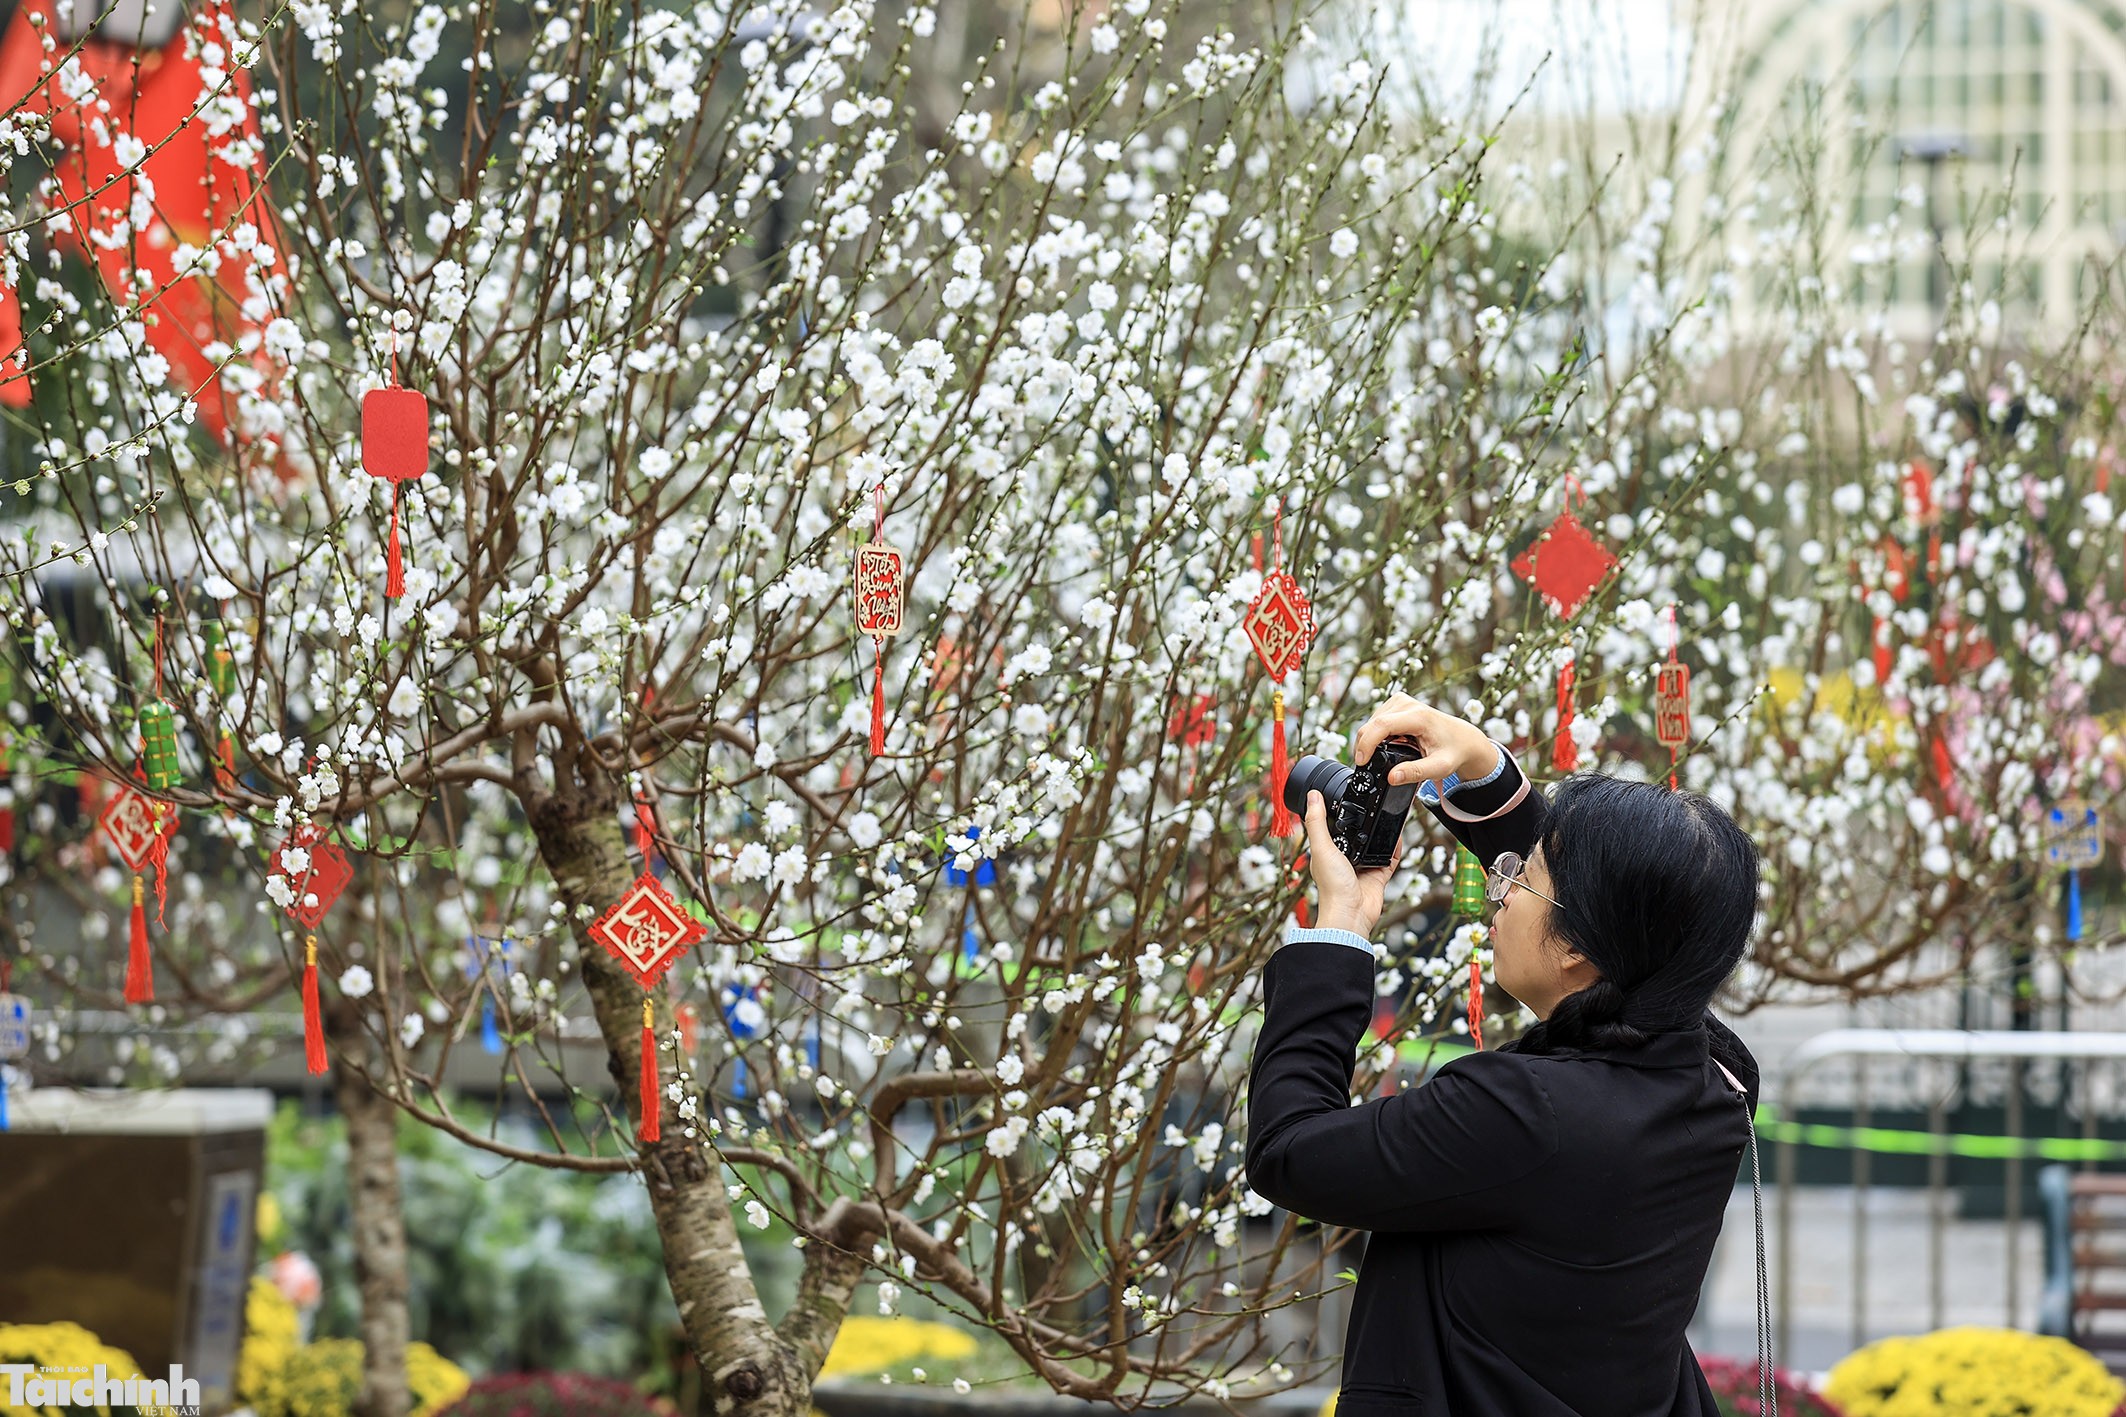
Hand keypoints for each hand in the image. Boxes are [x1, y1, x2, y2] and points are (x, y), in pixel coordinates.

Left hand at [1302, 790, 1398, 936]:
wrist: (1351, 914)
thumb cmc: (1332, 887)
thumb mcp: (1322, 847)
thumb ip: (1316, 821)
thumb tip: (1312, 796)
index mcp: (1328, 851)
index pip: (1334, 826)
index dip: (1341, 813)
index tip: (1349, 796)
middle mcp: (1345, 858)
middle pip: (1357, 834)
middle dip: (1365, 822)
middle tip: (1374, 804)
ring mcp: (1363, 866)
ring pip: (1375, 844)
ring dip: (1382, 832)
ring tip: (1388, 814)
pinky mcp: (1379, 875)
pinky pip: (1390, 857)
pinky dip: (1395, 847)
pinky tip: (1398, 835)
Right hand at [1350, 693, 1497, 794]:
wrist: (1463, 739)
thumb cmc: (1453, 752)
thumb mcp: (1439, 767)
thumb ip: (1415, 773)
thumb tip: (1391, 778)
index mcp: (1419, 716)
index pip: (1382, 726)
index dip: (1366, 744)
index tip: (1361, 762)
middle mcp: (1408, 704)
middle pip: (1372, 723)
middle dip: (1364, 746)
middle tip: (1368, 766)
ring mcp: (1401, 701)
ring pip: (1371, 722)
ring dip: (1370, 741)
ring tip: (1383, 756)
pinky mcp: (1397, 703)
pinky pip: (1376, 720)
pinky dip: (1376, 735)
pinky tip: (1388, 745)